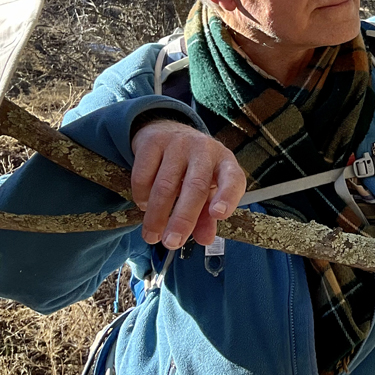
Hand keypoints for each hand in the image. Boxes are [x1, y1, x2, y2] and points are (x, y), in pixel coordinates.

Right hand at [130, 119, 244, 248]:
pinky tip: (144, 205)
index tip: (218, 214)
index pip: (233, 178)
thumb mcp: (208, 188)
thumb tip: (205, 240)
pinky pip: (144, 175)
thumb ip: (207, 215)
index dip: (227, 196)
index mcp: (225, 163)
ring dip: (157, 215)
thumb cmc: (193, 168)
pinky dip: (141, 196)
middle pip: (196, 186)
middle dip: (183, 218)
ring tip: (152, 235)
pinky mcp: (153, 142)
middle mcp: (205, 150)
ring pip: (166, 184)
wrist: (167, 131)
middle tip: (172, 242)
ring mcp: (178, 143)